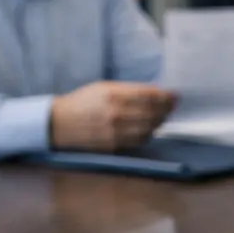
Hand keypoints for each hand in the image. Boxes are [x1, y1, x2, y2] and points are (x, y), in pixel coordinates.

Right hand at [50, 82, 177, 151]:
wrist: (59, 124)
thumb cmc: (82, 102)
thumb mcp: (103, 87)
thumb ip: (128, 90)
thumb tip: (153, 92)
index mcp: (113, 95)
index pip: (149, 96)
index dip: (165, 96)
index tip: (174, 95)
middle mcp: (116, 114)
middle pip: (152, 113)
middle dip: (166, 108)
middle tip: (172, 105)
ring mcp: (116, 132)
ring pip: (149, 128)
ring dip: (159, 122)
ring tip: (163, 116)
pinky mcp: (114, 145)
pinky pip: (139, 140)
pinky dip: (148, 134)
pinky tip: (150, 128)